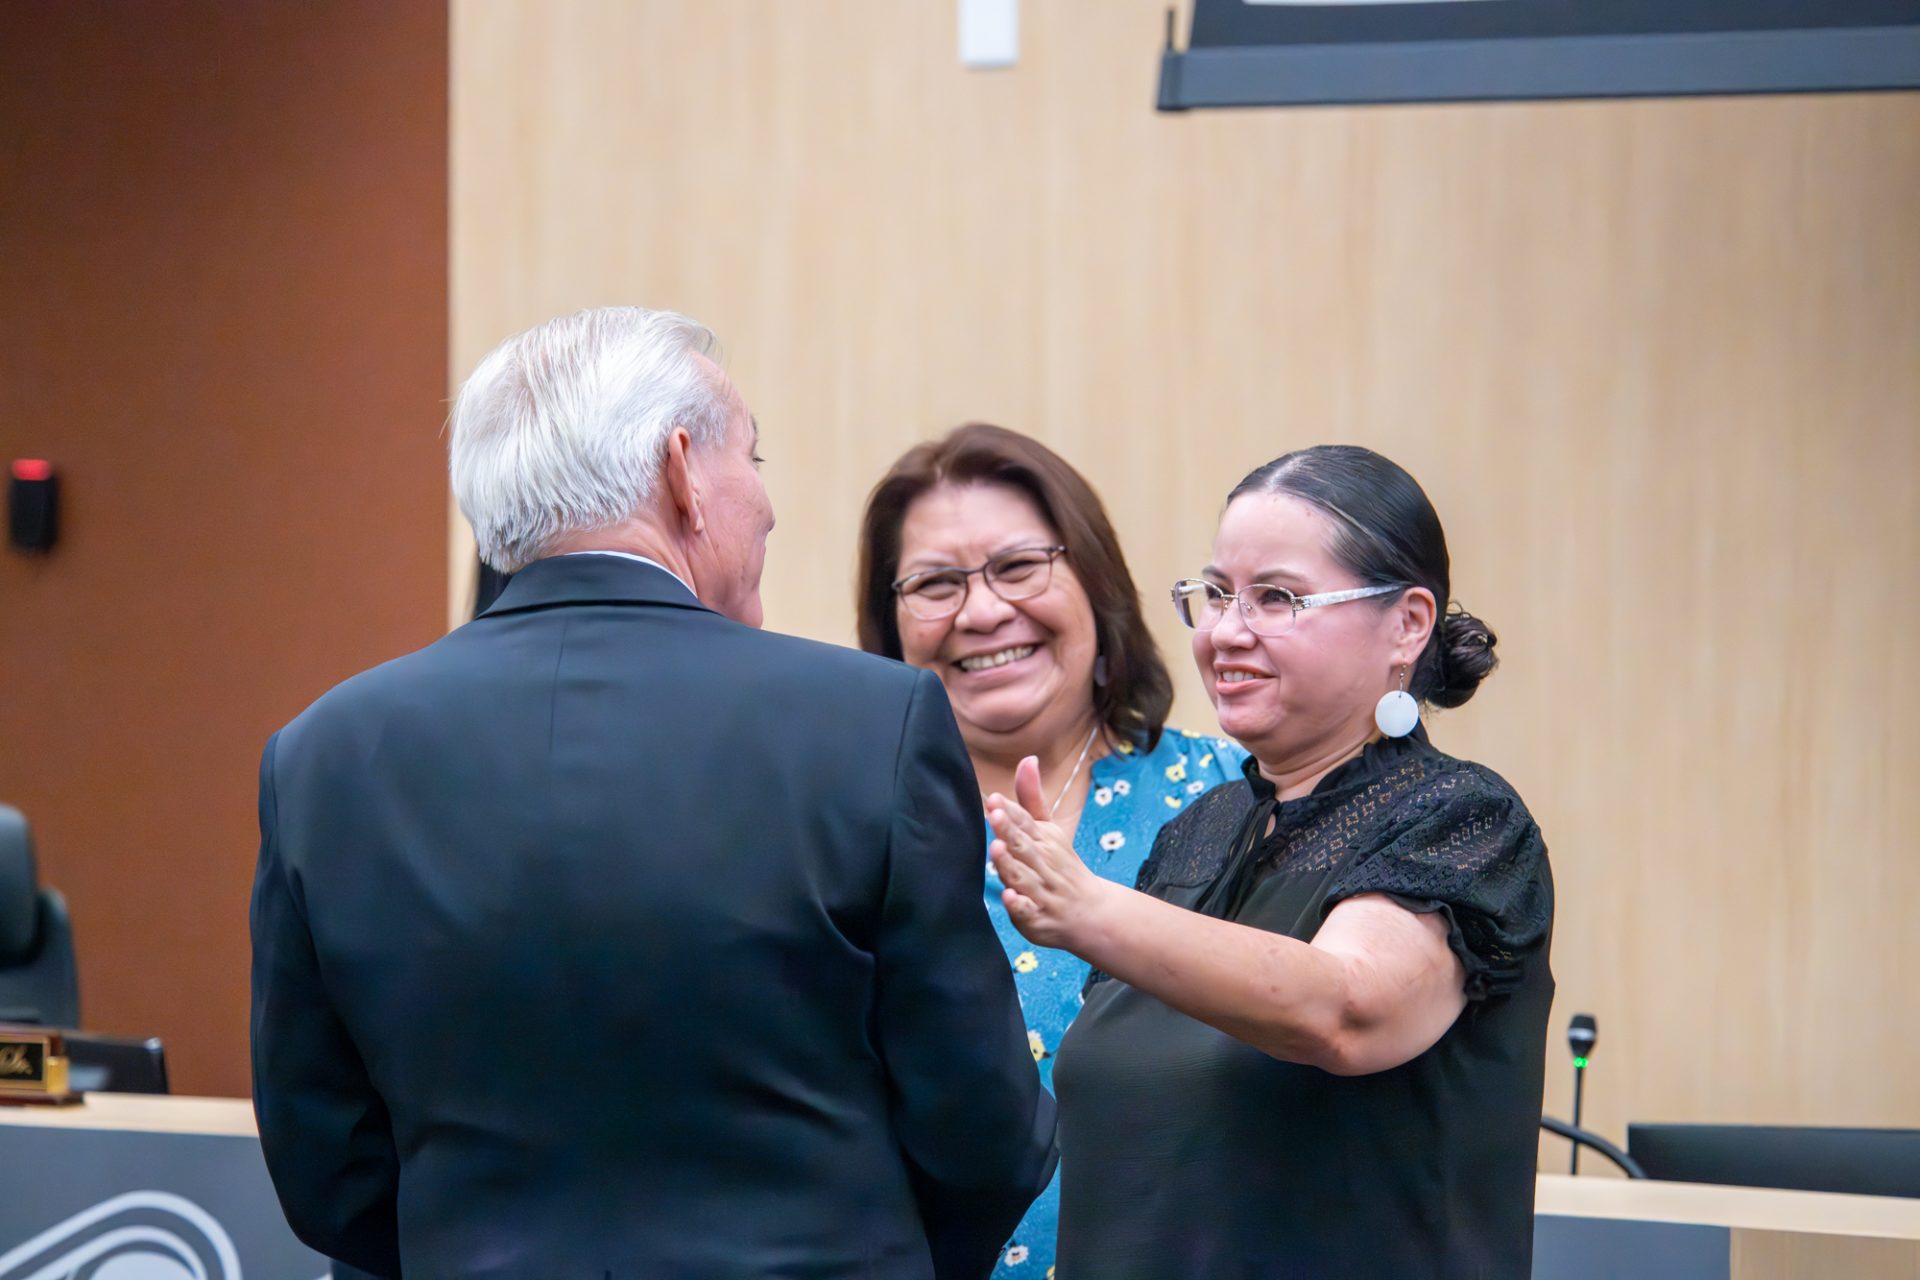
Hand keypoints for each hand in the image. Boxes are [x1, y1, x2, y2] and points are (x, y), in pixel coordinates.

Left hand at [987, 755, 1111, 950]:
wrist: (1091, 912)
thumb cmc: (1062, 866)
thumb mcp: (1051, 829)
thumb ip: (1032, 798)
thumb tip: (1028, 758)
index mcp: (1045, 840)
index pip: (1027, 823)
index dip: (1010, 812)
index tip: (994, 799)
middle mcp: (1044, 864)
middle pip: (1024, 846)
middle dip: (1009, 831)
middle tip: (994, 815)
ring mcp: (1041, 892)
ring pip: (1023, 877)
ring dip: (1010, 864)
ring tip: (997, 848)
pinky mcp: (1037, 918)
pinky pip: (1028, 911)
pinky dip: (1019, 905)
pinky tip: (1009, 897)